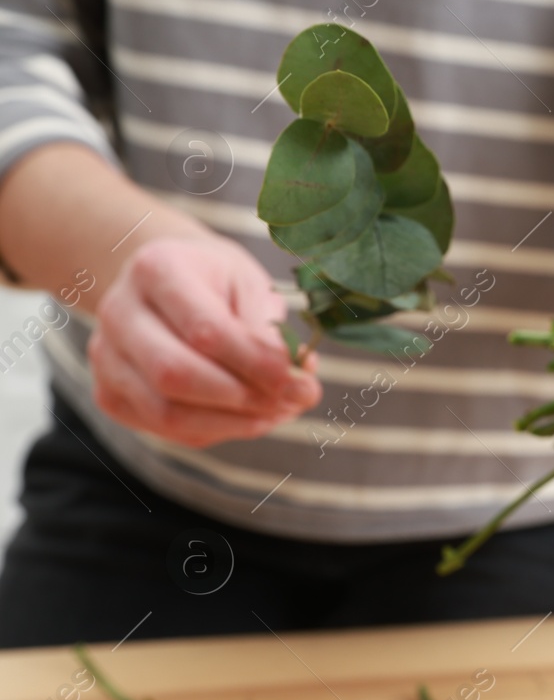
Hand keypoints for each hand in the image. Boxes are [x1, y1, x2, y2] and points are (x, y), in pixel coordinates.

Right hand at [88, 236, 321, 446]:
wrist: (165, 279)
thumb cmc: (215, 279)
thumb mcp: (249, 283)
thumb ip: (268, 330)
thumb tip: (295, 380)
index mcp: (157, 269)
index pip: (206, 331)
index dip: (257, 364)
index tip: (301, 380)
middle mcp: (119, 313)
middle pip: (175, 375)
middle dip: (245, 397)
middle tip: (294, 400)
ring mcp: (106, 357)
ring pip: (167, 413)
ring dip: (235, 422)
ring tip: (280, 411)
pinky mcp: (109, 393)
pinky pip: (164, 429)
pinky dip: (216, 430)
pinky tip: (251, 416)